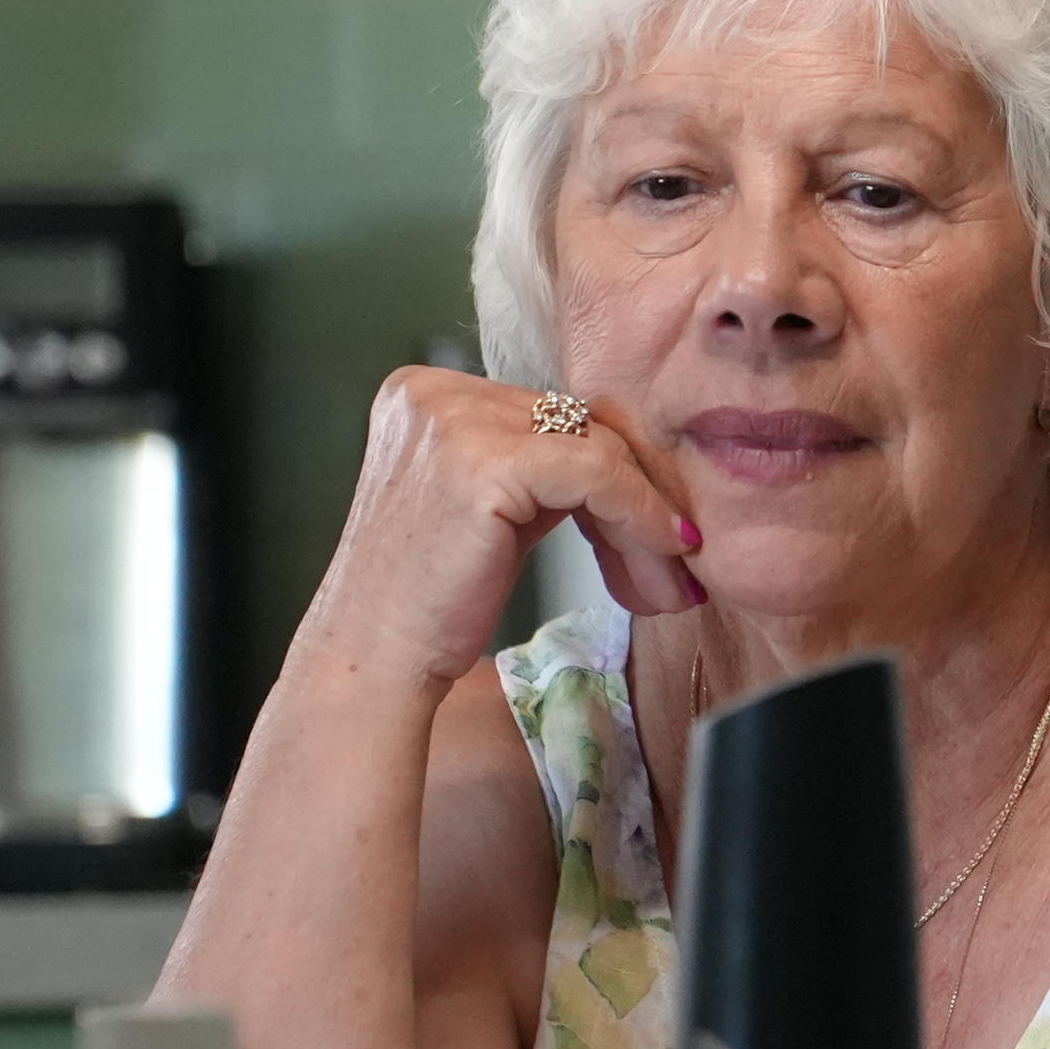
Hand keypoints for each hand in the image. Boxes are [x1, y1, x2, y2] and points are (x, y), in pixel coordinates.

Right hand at [304, 364, 706, 689]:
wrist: (374, 657)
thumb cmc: (430, 599)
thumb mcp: (494, 509)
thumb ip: (547, 470)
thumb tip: (649, 470)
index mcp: (428, 392)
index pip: (556, 416)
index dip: (619, 478)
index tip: (663, 533)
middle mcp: (433, 391)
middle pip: (581, 428)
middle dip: (638, 503)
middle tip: (675, 569)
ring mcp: (452, 419)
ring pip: (598, 451)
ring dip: (647, 520)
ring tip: (669, 583)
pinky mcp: (481, 461)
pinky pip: (597, 474)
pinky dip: (640, 517)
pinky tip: (661, 556)